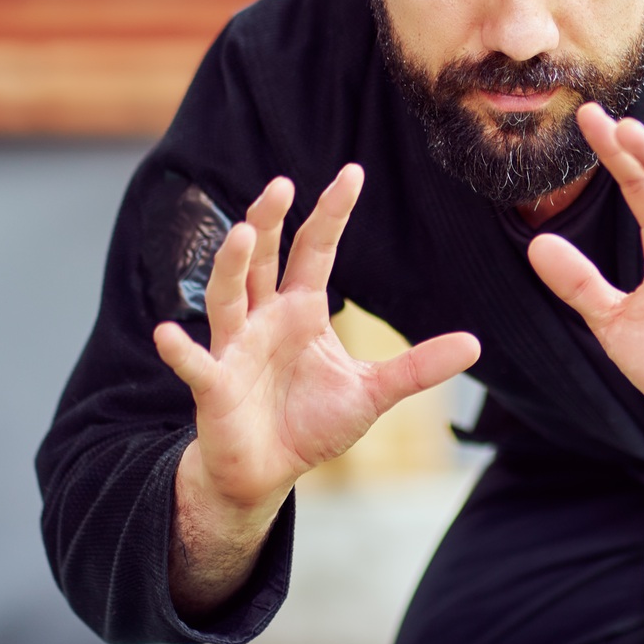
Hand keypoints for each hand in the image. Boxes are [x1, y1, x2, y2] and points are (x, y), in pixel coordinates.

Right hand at [153, 167, 479, 555]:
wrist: (268, 470)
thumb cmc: (311, 423)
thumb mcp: (373, 393)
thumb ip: (418, 367)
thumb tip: (476, 345)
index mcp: (302, 310)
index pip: (316, 249)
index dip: (331, 213)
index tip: (352, 173)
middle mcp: (264, 318)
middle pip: (264, 259)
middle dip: (270, 221)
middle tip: (282, 185)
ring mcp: (235, 348)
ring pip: (228, 296)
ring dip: (233, 266)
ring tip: (243, 234)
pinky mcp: (214, 386)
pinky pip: (196, 365)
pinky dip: (180, 350)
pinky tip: (167, 333)